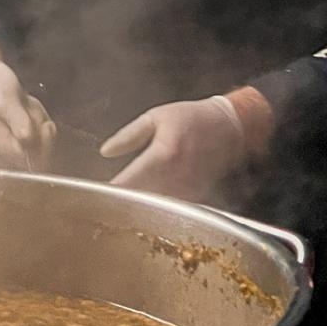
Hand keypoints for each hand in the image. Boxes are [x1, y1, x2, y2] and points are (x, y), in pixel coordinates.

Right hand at [0, 50, 55, 167]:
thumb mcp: (6, 100)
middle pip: (33, 149)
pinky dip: (36, 114)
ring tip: (25, 101)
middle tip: (31, 108)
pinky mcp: (15, 127)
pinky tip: (26, 102)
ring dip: (38, 117)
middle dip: (39, 127)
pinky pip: (34, 127)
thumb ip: (18, 122)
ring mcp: (8, 135)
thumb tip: (29, 143)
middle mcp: (0, 143)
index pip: (24, 157)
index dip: (40, 144)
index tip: (46, 126)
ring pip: (36, 136)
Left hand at [104, 96, 247, 201]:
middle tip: (102, 207)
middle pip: (142, 198)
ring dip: (141, 208)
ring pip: (158, 206)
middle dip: (123, 202)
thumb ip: (128, 136)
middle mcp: (176, 174)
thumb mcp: (155, 117)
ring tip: (121, 209)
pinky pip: (174, 207)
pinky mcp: (198, 194)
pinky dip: (159, 207)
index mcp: (163, 153)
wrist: (230, 126)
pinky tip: (147, 205)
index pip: (130, 179)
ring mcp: (189, 187)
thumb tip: (105, 151)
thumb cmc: (191, 117)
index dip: (112, 189)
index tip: (96, 194)